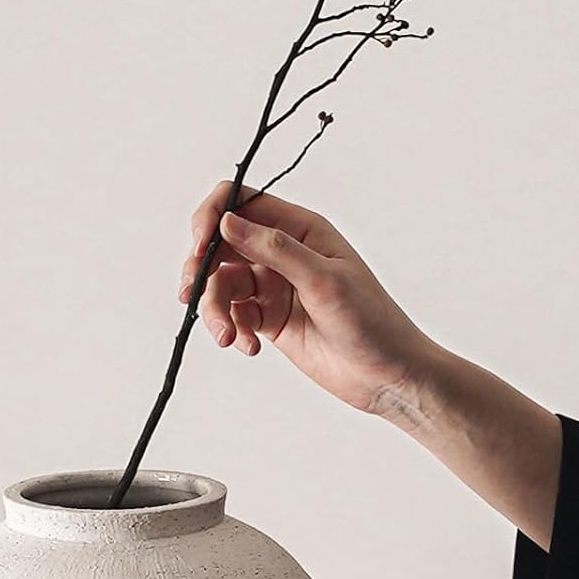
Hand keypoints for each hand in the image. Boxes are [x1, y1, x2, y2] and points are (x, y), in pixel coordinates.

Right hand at [178, 180, 437, 417]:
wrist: (387, 376)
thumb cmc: (372, 323)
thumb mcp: (324, 281)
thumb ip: (275, 249)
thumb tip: (228, 222)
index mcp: (301, 229)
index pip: (242, 203)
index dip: (212, 218)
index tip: (199, 248)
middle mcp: (283, 253)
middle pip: (221, 245)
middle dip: (201, 270)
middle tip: (191, 295)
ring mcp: (274, 286)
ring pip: (221, 285)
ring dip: (215, 311)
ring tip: (227, 338)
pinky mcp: (269, 319)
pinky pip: (233, 316)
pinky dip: (233, 331)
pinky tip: (249, 347)